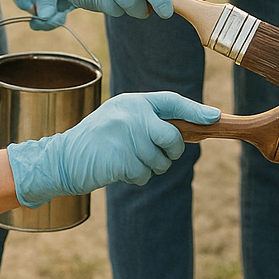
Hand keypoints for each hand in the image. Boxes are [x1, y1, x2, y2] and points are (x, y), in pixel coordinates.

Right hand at [6, 92, 220, 206]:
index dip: (195, 110)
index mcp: (133, 101)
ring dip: (149, 167)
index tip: (214, 116)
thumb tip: (184, 129)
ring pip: (161, 161)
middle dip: (170, 151)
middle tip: (152, 153)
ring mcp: (128, 137)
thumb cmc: (97, 140)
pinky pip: (145, 175)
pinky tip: (118, 169)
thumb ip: (147, 119)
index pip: (172, 101)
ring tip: (126, 159)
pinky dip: (136, 177)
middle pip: (173, 137)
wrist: (63, 158)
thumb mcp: (120, 118)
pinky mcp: (123, 159)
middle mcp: (132, 115)